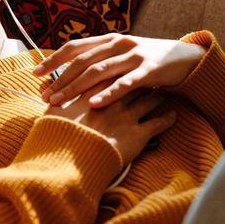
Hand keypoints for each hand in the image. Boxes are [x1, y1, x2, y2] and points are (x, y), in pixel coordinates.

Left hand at [34, 33, 205, 107]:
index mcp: (109, 39)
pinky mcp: (150, 69)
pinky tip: (94, 104)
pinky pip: (126, 83)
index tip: (35, 74)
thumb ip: (101, 62)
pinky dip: (108, 93)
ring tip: (60, 102)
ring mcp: (134, 55)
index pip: (74, 47)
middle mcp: (119, 43)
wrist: (187, 58)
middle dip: (60, 79)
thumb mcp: (123, 57)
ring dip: (76, 87)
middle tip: (44, 96)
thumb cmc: (149, 61)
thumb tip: (69, 75)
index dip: (53, 60)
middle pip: (82, 61)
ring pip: (99, 71)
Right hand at [45, 81, 175, 166]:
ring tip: (163, 90)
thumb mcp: (53, 115)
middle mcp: (113, 99)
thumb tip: (50, 98)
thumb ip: (56, 103)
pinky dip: (167, 119)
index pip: (108, 73)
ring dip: (157, 94)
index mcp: (93, 91)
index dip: (116, 68)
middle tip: (148, 72)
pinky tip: (174, 115)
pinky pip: (158, 124)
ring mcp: (127, 115)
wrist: (71, 159)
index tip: (122, 64)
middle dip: (140, 75)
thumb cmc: (59, 136)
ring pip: (148, 99)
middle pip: (131, 81)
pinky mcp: (139, 134)